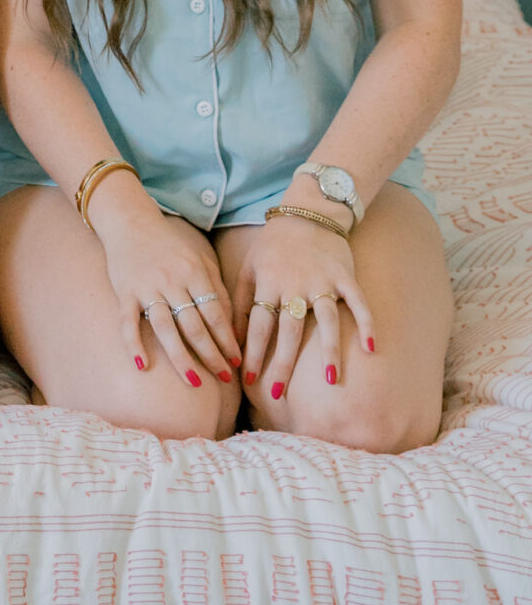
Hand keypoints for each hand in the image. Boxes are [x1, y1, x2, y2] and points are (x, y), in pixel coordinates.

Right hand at [96, 200, 240, 384]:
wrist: (129, 221)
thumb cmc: (169, 244)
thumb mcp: (199, 258)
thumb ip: (216, 287)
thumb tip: (232, 324)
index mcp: (193, 272)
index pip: (214, 313)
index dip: (227, 339)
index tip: (236, 362)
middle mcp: (171, 280)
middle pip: (194, 325)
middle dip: (211, 355)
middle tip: (223, 378)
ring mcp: (146, 287)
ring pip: (165, 328)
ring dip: (180, 357)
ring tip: (194, 381)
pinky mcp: (125, 292)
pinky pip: (128, 322)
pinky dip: (134, 344)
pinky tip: (142, 365)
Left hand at [230, 214, 374, 398]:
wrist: (308, 210)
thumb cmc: (274, 244)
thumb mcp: (250, 266)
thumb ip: (242, 301)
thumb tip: (233, 338)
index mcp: (269, 283)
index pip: (259, 324)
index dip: (254, 352)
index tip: (249, 380)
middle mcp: (295, 284)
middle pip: (289, 330)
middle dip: (283, 364)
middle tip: (279, 394)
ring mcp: (323, 280)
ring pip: (326, 320)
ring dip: (329, 351)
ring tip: (331, 381)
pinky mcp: (346, 276)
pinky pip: (358, 302)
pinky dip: (366, 323)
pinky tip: (371, 348)